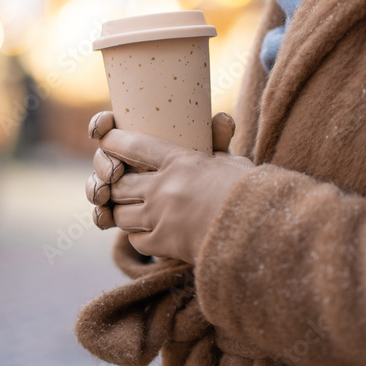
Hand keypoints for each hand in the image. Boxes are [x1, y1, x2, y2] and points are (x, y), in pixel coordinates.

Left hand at [85, 111, 253, 264]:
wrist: (260, 234)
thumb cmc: (250, 194)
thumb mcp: (234, 163)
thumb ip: (217, 144)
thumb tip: (220, 120)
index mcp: (180, 161)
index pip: (134, 145)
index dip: (114, 141)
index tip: (106, 138)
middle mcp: (163, 188)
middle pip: (119, 183)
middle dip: (115, 183)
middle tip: (120, 182)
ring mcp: (160, 218)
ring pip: (120, 214)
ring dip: (123, 211)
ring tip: (133, 209)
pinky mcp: (163, 245)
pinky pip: (135, 240)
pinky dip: (138, 236)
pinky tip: (149, 232)